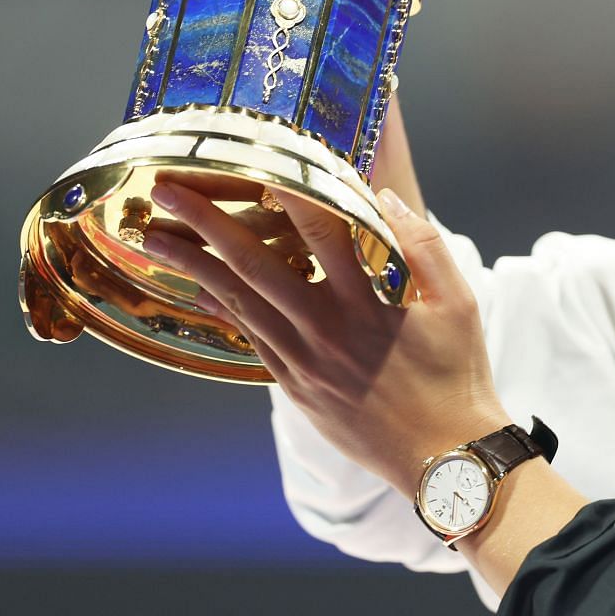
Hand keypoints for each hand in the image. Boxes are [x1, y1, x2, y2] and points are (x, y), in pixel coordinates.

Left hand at [143, 171, 504, 493]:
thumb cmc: (457, 373)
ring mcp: (304, 362)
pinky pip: (250, 338)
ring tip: (155, 237)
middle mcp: (327, 330)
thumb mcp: (459, 303)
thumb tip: (385, 197)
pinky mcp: (296, 387)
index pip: (322, 232)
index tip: (255, 158)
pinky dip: (222, 307)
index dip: (287, 191)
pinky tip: (198, 286)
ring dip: (193, 266)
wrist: (444, 457)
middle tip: (167, 190)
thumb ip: (422, 244)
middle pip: (255, 266)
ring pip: (239, 303)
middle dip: (206, 224)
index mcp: (370, 304)